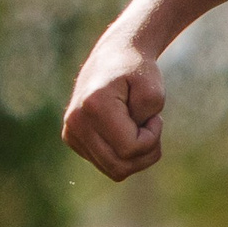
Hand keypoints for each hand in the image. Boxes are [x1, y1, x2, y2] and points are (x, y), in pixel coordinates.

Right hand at [62, 33, 167, 179]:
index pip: (130, 149)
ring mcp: (71, 132)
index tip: (156, 118)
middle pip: (120, 168)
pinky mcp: (72, 139)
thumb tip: (131, 151)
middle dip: (146, 153)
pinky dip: (124, 154)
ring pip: (114, 170)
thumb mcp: (154, 91)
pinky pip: (107, 164)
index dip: (153, 138)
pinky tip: (125, 132)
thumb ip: (148, 120)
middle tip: (151, 126)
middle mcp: (76, 121)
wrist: (115, 55)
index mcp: (93, 106)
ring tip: (139, 128)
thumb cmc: (138, 72)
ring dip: (137, 156)